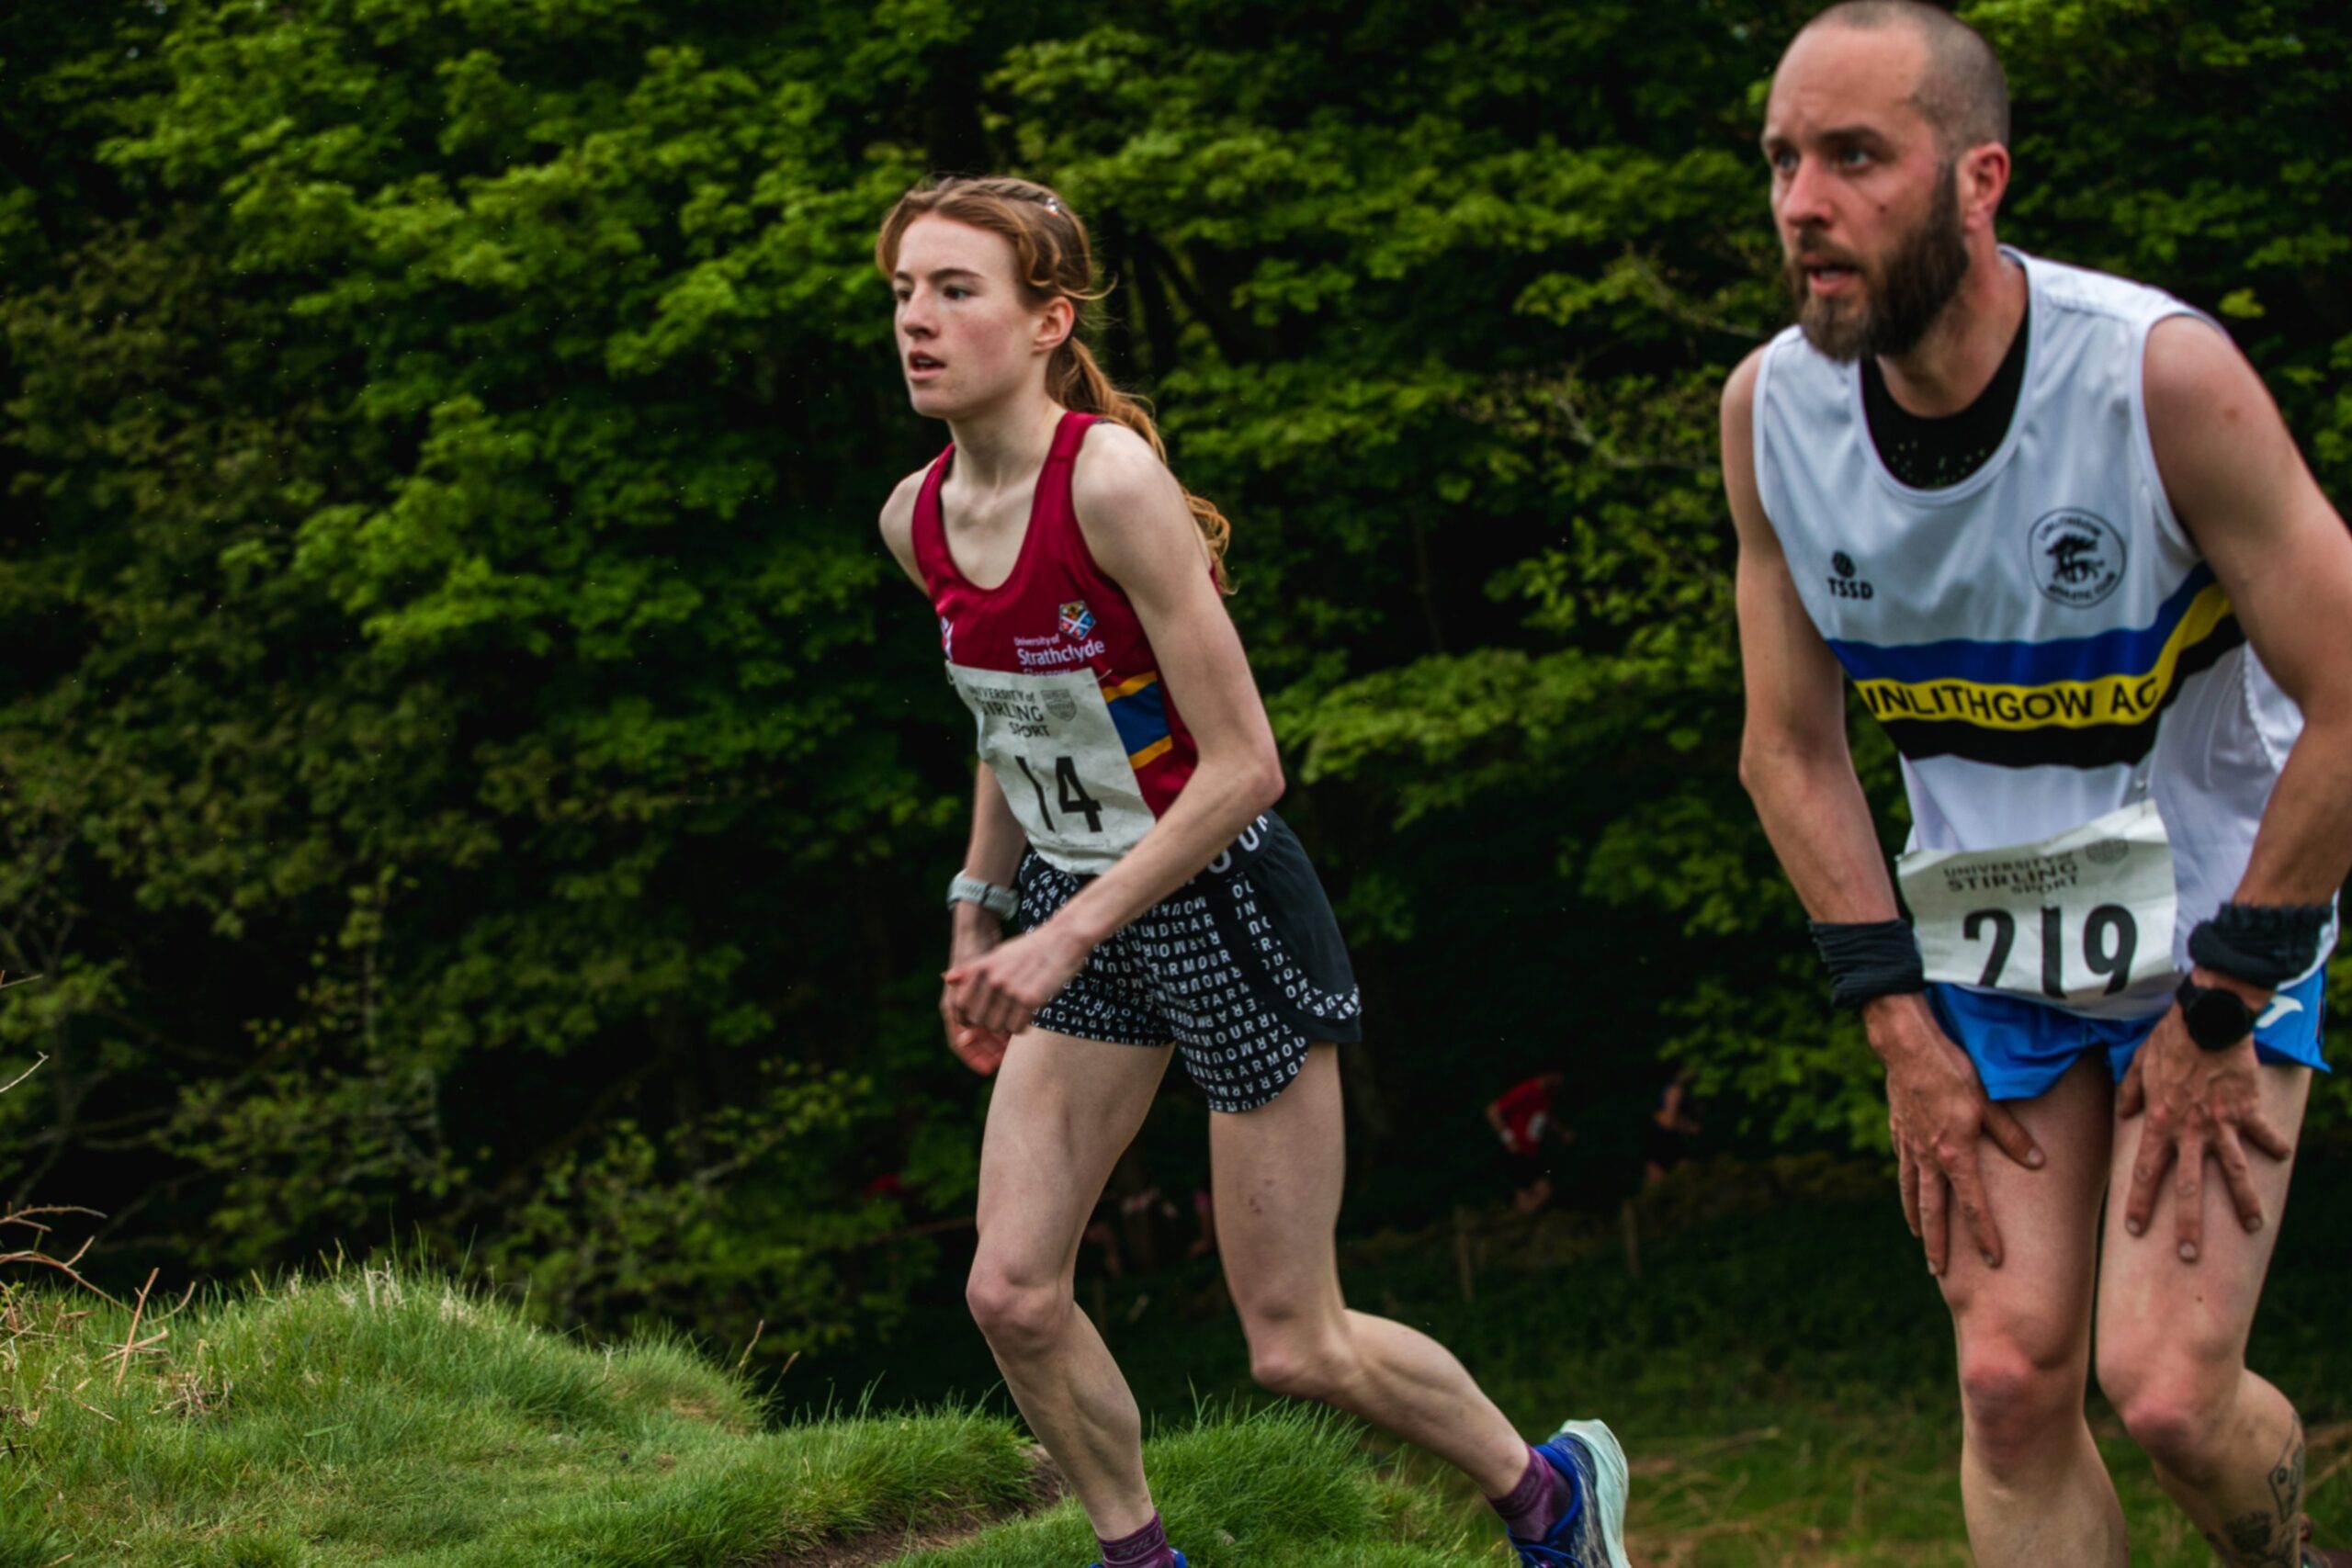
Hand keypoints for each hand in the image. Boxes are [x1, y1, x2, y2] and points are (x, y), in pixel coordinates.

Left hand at [942, 918, 1091, 1057]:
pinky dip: (1022, 1027)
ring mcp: (1010, 989)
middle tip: (1004, 1015)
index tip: (978, 1018)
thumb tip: (946, 979)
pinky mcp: (1029, 999)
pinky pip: (1017, 1028)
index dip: (967, 1016)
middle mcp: (993, 978)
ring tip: (1018, 1013)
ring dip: (1007, 1026)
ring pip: (998, 1027)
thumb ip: (973, 969)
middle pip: (979, 1020)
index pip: (961, 1004)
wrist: (1064, 939)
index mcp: (982, 967)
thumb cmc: (1031, 949)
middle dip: (990, 1023)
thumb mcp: (998, 954)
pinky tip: (1029, 1014)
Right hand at [1870, 995, 2044, 1275]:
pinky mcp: (1898, 1130)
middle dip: (1937, 1243)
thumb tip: (2038, 1162)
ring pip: (1911, 1191)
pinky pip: (1902, 1166)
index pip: (1973, 1205)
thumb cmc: (1953, 1071)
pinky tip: (1909, 1188)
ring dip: (1916, 1218)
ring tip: (1919, 1237)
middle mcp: (1928, 1158)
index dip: (1985, 1235)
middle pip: (1933, 1211)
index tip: (1994, 1261)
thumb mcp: (1990, 1102)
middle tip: (1938, 1271)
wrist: (1907, 1047)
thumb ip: (2011, 1136)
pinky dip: (1906, 1184)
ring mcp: (1909, 1146)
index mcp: (1954, 1155)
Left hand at [2118, 994, 2293, 1262]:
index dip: (2139, 1203)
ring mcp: (2222, 1125)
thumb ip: (2130, 1091)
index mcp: (2158, 1123)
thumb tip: (2124, 1111)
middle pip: (2188, 1188)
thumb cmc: (2169, 1039)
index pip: (2144, 1172)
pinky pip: (2265, 1136)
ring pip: (2234, 1174)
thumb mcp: (2137, 1064)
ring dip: (2244, 1203)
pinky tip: (2281, 1157)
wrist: (2208, 1020)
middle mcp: (2189, 1131)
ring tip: (2253, 1226)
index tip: (2134, 1230)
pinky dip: (2274, 1146)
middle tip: (2188, 1256)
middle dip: (2188, 1225)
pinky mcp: (2249, 1113)